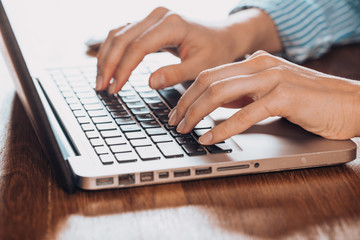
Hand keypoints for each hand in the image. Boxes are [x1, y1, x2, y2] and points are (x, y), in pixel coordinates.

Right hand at [95, 7, 280, 92]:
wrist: (223, 36)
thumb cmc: (216, 51)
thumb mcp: (200, 67)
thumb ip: (176, 74)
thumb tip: (150, 83)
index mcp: (172, 24)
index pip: (138, 48)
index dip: (122, 70)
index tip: (115, 89)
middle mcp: (158, 15)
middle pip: (122, 38)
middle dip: (108, 64)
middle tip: (102, 88)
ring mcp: (152, 17)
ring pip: (118, 34)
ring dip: (106, 57)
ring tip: (102, 80)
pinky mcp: (149, 23)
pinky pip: (124, 34)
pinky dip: (113, 51)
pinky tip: (109, 67)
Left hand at [169, 51, 359, 143]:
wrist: (352, 103)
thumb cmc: (311, 101)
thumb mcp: (271, 92)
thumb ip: (246, 94)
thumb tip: (219, 104)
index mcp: (255, 62)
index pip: (210, 74)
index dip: (188, 93)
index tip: (177, 111)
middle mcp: (260, 65)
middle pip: (209, 81)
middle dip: (186, 103)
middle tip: (174, 122)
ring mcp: (272, 78)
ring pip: (221, 93)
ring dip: (197, 113)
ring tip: (185, 129)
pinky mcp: (285, 96)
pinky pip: (245, 113)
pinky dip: (223, 126)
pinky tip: (210, 137)